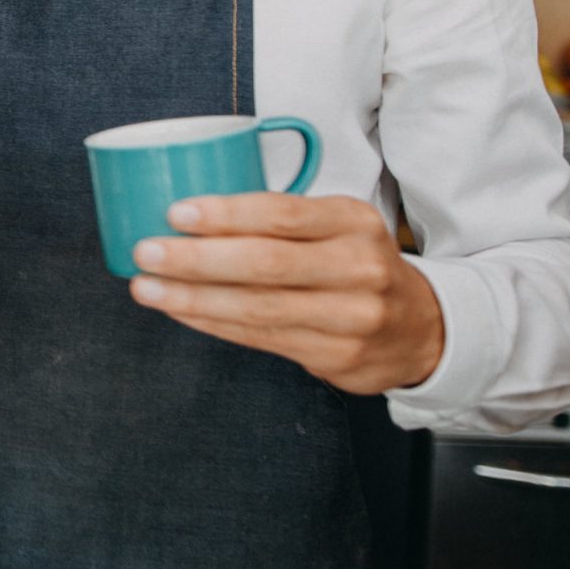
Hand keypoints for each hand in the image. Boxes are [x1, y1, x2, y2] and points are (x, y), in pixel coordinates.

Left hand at [128, 194, 445, 392]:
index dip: (226, 214)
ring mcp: (352, 317)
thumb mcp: (337, 227)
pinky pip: (259, 337)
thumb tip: (187, 212)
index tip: (175, 212)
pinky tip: (180, 311)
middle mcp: (358, 268)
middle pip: (265, 263)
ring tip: (147, 288)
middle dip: (197, 259)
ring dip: (192, 299)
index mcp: (354, 221)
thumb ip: (281, 219)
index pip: (283, 213)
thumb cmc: (354, 264)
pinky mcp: (337, 356)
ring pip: (257, 308)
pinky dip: (212, 323)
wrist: (423, 328)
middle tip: (148, 251)